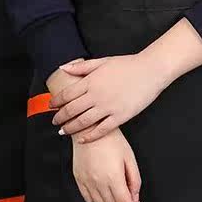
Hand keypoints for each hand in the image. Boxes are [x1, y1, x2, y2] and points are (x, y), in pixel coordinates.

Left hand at [51, 51, 166, 141]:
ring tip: (63, 131)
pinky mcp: (120, 116)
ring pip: (83, 122)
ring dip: (70, 128)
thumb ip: (81, 66)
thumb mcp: (102, 61)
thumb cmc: (127, 65)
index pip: (66, 94)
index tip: (51, 106)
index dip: (56, 102)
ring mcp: (108, 107)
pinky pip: (101, 130)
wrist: (150, 71)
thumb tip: (63, 68)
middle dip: (60, 117)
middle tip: (54, 122)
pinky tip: (82, 139)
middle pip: (71, 110)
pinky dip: (90, 136)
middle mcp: (96, 95)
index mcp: (90, 81)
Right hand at [72, 129, 147, 201]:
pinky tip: (105, 192)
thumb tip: (136, 199)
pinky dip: (99, 201)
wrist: (89, 127)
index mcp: (113, 177)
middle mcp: (98, 182)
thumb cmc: (111, 139)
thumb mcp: (130, 158)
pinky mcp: (79, 179)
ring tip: (118, 194)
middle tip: (132, 199)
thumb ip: (135, 181)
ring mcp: (87, 182)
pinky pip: (89, 199)